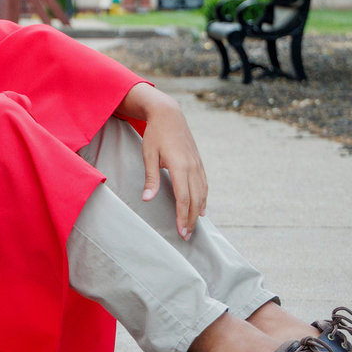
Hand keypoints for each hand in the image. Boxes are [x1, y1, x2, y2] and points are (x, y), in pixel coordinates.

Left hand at [117, 82, 207, 239]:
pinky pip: (204, 185)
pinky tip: (202, 208)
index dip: (183, 217)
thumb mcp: (148, 155)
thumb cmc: (155, 135)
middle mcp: (192, 167)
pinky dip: (204, 198)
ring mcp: (198, 164)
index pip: (184, 198)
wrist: (169, 115)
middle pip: (196, 199)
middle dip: (192, 219)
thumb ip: (151, 178)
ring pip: (202, 193)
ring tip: (193, 226)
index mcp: (180, 166)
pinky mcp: (198, 162)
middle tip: (187, 236)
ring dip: (199, 211)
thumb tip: (147, 199)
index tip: (181, 231)